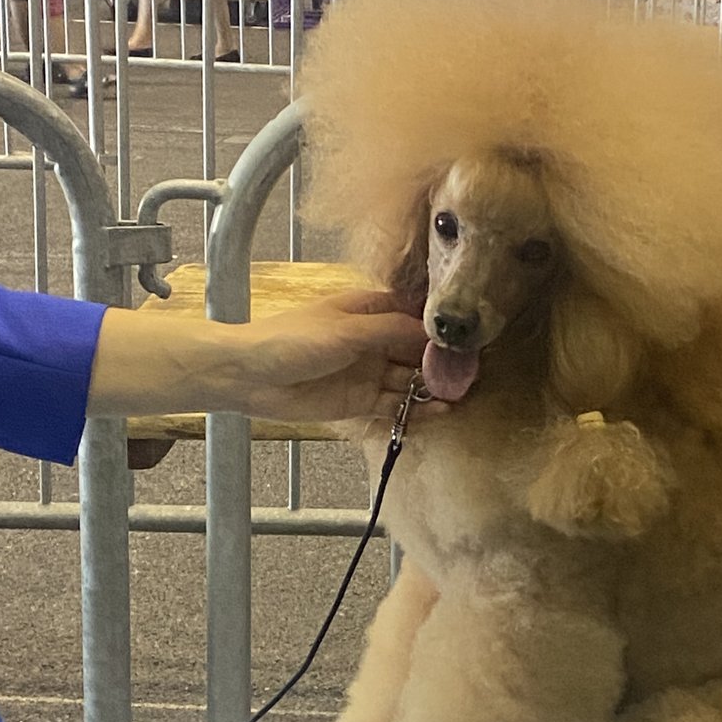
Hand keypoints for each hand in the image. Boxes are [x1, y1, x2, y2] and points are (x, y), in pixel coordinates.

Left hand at [87, 292, 443, 422]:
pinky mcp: (359, 402)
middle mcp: (372, 341)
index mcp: (368, 311)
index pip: (414, 314)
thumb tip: (432, 330)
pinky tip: (440, 411)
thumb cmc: (289, 341)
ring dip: (433, 387)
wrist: (248, 377)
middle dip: (442, 360)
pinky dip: (417, 410)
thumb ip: (390, 330)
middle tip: (472, 370)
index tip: (467, 332)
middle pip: (417, 350)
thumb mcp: (346, 330)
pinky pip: (395, 406)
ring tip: (461, 393)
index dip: (439, 325)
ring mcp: (367, 372)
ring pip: (409, 380)